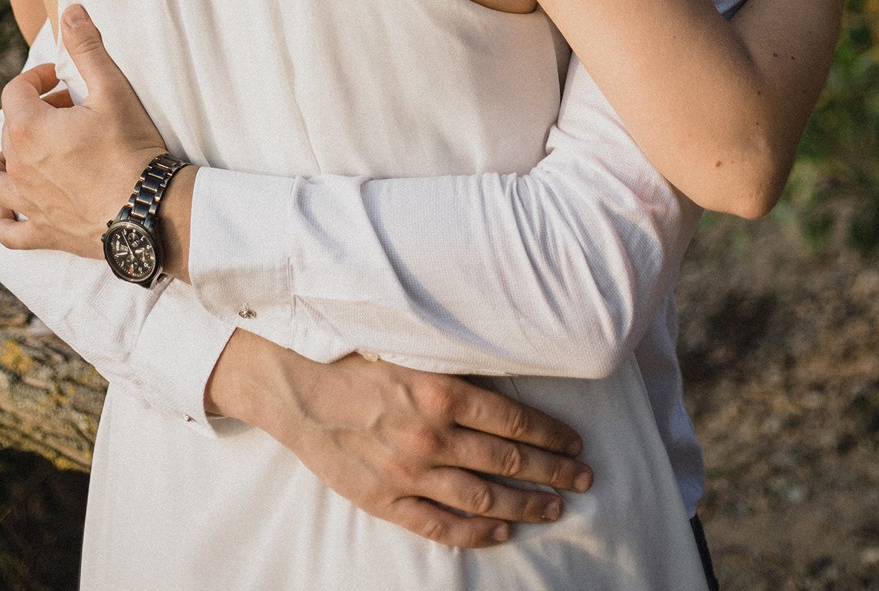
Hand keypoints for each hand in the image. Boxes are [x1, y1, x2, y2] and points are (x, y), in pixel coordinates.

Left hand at [0, 5, 182, 259]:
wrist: (149, 212)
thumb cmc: (131, 148)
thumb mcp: (113, 90)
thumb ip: (87, 48)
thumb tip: (70, 11)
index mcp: (28, 129)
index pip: (16, 90)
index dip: (37, 78)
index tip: (64, 80)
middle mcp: (18, 166)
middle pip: (11, 128)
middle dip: (37, 112)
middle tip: (74, 109)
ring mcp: (26, 202)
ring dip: (2, 161)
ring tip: (27, 153)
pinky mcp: (41, 232)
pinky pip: (6, 230)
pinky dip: (4, 217)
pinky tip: (14, 208)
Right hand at [208, 331, 591, 548]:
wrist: (294, 386)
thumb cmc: (352, 355)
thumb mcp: (409, 345)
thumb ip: (453, 361)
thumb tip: (502, 362)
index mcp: (441, 392)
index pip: (514, 420)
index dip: (550, 435)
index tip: (575, 442)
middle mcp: (431, 437)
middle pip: (508, 460)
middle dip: (552, 472)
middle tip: (584, 478)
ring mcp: (409, 474)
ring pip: (483, 498)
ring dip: (525, 504)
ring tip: (555, 507)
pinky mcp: (386, 500)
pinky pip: (441, 525)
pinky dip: (477, 532)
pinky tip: (503, 531)